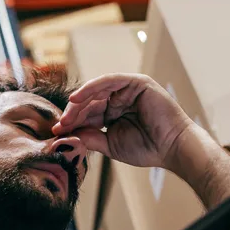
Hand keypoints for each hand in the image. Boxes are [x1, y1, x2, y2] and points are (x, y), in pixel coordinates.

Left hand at [53, 73, 195, 168]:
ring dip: (78, 103)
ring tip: (66, 117)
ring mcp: (128, 90)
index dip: (72, 122)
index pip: (87, 113)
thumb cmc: (147, 148)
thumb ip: (90, 137)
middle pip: (89, 101)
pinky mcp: (137, 82)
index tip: (56, 133)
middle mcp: (120, 99)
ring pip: (96, 91)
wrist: (172, 148)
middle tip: (59, 126)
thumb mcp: (110, 144)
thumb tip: (66, 134)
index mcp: (114, 113)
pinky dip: (92, 87)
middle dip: (72, 114)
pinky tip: (77, 98)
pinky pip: (109, 80)